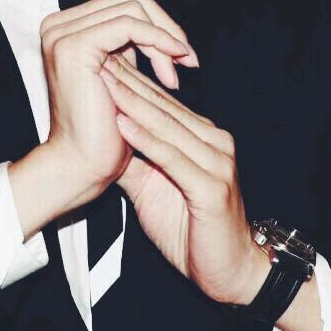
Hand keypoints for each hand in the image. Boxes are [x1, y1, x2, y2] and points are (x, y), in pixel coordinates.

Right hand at [38, 0, 198, 196]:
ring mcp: (63, 33)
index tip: (180, 52)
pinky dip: (158, 40)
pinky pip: (130, 25)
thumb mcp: (119, 76)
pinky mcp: (76, 45)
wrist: (82, 166)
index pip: (124, 3)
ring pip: (133, 7)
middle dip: (165, 27)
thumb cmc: (104, 131)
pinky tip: (174, 64)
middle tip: (187, 57)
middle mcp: (57, 24)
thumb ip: (129, 47)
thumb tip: (162, 26)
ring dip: (165, 38)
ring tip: (177, 72)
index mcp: (65, 27)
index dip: (158, 23)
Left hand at [99, 54, 267, 305]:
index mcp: (202, 137)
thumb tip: (100, 138)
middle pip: (163, 107)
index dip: (130, 82)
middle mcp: (214, 142)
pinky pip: (172, 158)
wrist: (232, 274)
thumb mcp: (153, 188)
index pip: (161, 103)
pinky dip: (145, 140)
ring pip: (166, 126)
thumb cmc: (194, 232)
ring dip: (131, 103)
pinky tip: (123, 123)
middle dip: (127, 82)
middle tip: (97, 57)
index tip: (100, 62)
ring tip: (104, 81)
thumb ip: (133, 160)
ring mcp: (217, 162)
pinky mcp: (212, 187)